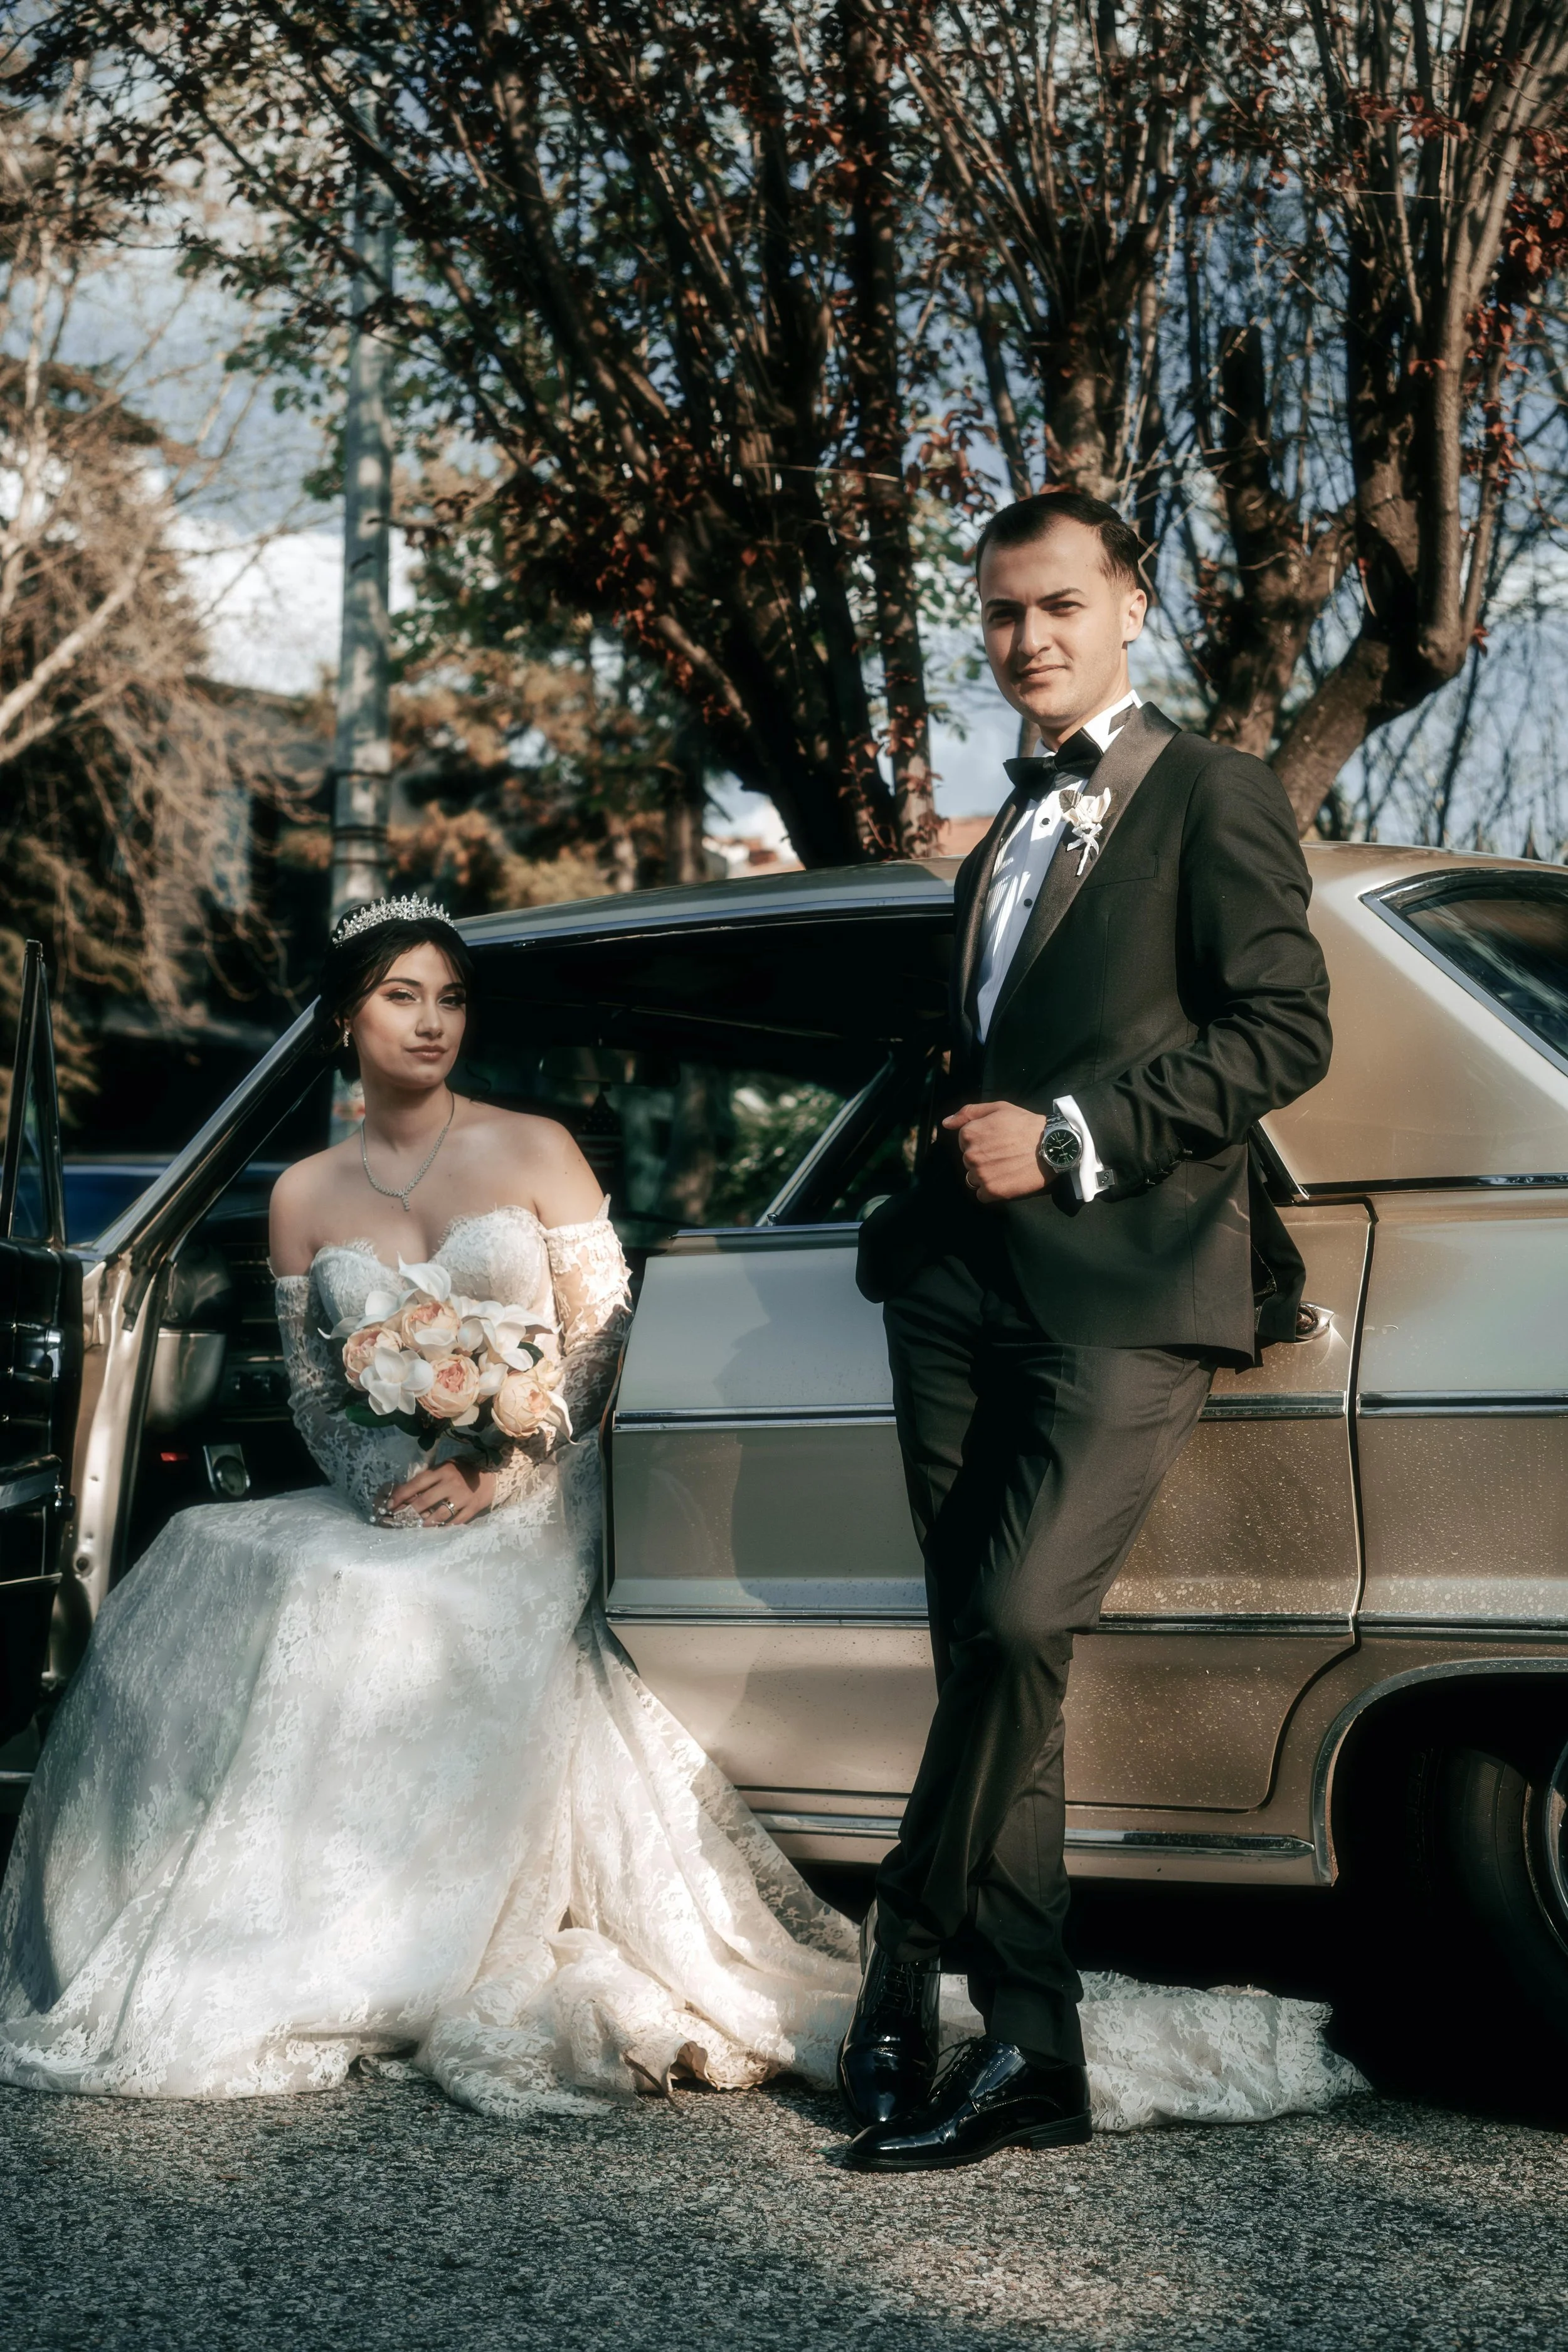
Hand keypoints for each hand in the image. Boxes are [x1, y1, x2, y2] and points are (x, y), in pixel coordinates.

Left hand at [382, 1458, 496, 1527]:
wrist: (494, 1474)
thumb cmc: (465, 1470)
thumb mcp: (447, 1466)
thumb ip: (431, 1477)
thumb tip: (407, 1491)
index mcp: (443, 1471)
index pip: (417, 1483)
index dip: (401, 1495)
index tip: (390, 1505)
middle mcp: (451, 1484)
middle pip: (425, 1501)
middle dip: (409, 1512)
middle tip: (400, 1519)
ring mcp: (462, 1498)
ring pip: (440, 1514)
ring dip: (426, 1523)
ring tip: (418, 1526)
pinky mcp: (472, 1509)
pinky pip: (455, 1522)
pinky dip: (445, 1527)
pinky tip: (437, 1530)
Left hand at [943, 1100, 1047, 1203]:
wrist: (1052, 1145)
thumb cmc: (1026, 1124)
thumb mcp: (998, 1108)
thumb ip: (968, 1113)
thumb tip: (945, 1123)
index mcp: (969, 1134)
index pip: (964, 1143)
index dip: (981, 1141)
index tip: (997, 1141)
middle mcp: (970, 1155)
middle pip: (968, 1161)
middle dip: (982, 1159)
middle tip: (1004, 1154)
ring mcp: (980, 1174)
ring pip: (973, 1179)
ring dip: (986, 1176)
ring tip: (1006, 1167)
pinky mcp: (992, 1191)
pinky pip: (982, 1195)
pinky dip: (992, 1191)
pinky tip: (1006, 1180)